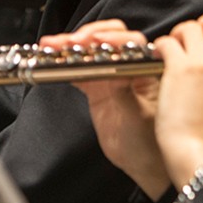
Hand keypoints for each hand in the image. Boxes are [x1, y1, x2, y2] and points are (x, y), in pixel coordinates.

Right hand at [40, 20, 168, 197]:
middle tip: (70, 42)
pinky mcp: (96, 89)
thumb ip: (123, 90)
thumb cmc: (153, 142)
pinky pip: (78, 70)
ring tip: (50, 44)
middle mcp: (129, 68)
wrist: (146, 166)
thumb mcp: (138, 115)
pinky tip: (50, 58)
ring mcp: (111, 77)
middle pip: (108, 39)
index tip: (95, 42)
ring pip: (89, 53)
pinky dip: (64, 64)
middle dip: (87, 36)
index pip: (130, 42)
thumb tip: (111, 68)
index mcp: (147, 69)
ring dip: (69, 47)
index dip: (111, 37)